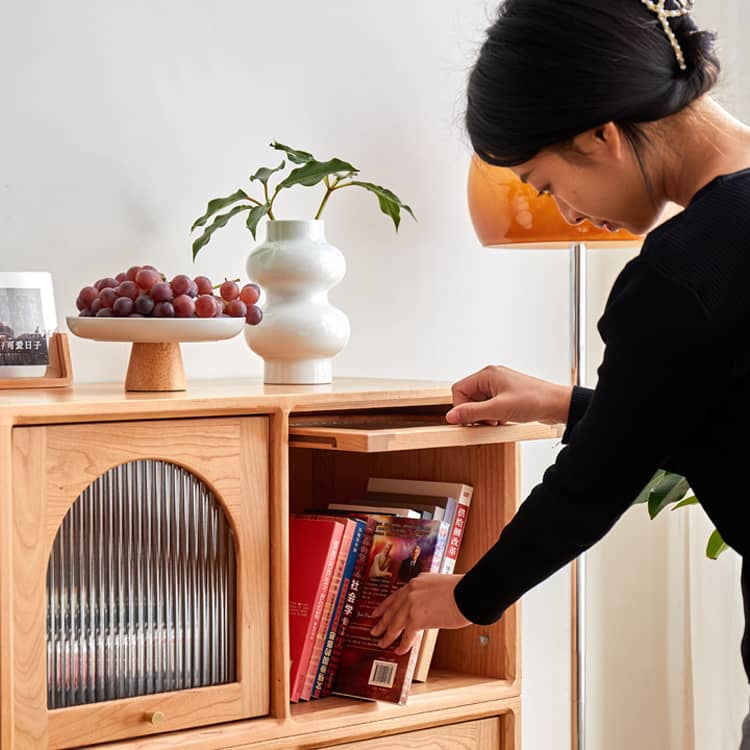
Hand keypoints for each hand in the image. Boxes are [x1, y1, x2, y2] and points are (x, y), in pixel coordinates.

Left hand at [370, 574, 470, 654]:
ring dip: (388, 635)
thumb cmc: (462, 590)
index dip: (385, 606)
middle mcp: (411, 590)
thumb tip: (426, 609)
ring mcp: (412, 603)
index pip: (396, 596)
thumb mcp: (440, 586)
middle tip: (373, 630)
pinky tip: (399, 650)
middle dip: (381, 622)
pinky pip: (407, 635)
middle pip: (392, 610)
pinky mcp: (417, 617)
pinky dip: (403, 644)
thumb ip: (428, 595)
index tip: (376, 612)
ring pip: (395, 623)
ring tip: (381, 643)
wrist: (470, 593)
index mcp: (417, 581)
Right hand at [445, 365, 570, 425]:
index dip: (460, 407)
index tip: (467, 420)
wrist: (558, 405)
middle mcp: (492, 378)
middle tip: (485, 422)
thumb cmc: (535, 400)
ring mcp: (499, 387)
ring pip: (479, 404)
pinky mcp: (506, 397)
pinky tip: (503, 421)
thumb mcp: (499, 409)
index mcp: (488, 374)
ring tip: (497, 421)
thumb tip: (452, 415)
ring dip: (484, 416)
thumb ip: (472, 412)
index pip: (459, 389)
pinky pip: (490, 408)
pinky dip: (493, 417)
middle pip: (468, 397)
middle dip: (474, 413)